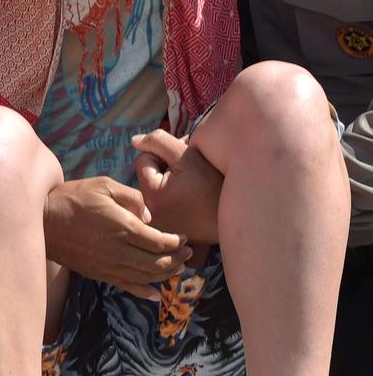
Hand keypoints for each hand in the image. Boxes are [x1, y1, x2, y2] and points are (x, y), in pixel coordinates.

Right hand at [43, 176, 191, 299]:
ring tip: (177, 268)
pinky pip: (127, 286)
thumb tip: (149, 217)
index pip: (159, 241)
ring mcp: (109, 265)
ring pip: (146, 277)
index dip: (175, 242)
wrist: (45, 220)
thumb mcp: (105, 185)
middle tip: (187, 254)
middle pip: (156, 262)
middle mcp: (119, 250)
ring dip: (165, 274)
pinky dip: (144, 292)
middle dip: (176, 259)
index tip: (183, 239)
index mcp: (123, 227)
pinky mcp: (99, 273)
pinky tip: (155, 295)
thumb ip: (132, 198)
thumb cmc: (75, 197)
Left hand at [133, 129, 222, 248]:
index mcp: (151, 195)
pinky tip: (190, 202)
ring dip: (169, 182)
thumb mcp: (187, 156)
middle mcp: (149, 216)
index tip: (183, 163)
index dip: (162, 154)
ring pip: (156, 189)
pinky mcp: (167, 235)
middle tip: (189, 175)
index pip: (143, 160)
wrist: (240, 219)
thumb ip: (159, 142)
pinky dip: (174, 199)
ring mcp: (157, 228)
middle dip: (164, 169)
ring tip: (191, 188)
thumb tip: (134, 140)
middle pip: (147, 176)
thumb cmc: (213, 185)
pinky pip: (163, 206)